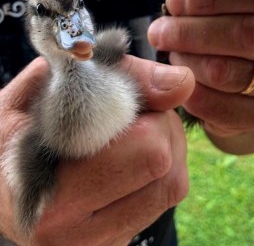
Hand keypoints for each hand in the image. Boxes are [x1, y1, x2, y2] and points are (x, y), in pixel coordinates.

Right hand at [0, 56, 194, 245]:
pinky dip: (158, 166)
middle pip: (167, 169)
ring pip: (173, 185)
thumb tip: (183, 82)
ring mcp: (98, 244)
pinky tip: (129, 154)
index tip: (132, 90)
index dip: (150, 108)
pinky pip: (162, 197)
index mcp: (53, 196)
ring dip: (164, 145)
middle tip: (131, 109)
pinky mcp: (115, 242)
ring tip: (130, 129)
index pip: (148, 149)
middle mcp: (75, 235)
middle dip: (160, 126)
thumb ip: (119, 76)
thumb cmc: (17, 126)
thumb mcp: (49, 84)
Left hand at [148, 0, 253, 153]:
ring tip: (170, 54)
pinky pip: (227, 110)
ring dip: (189, 63)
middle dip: (192, 32)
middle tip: (160, 32)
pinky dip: (195, 95)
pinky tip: (180, 80)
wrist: (245, 65)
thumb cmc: (231, 16)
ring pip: (232, 75)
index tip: (174, 0)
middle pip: (246, 35)